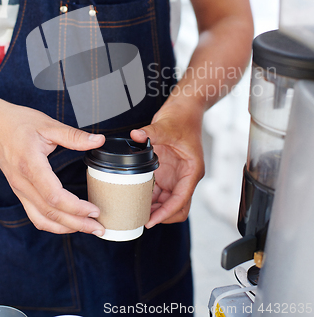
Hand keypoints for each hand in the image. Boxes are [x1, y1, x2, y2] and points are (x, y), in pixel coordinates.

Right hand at [0, 95, 105, 235]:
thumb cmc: (18, 123)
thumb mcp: (48, 125)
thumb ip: (74, 136)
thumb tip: (98, 140)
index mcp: (31, 165)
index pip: (54, 196)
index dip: (76, 207)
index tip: (95, 209)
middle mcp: (23, 182)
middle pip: (50, 213)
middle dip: (77, 223)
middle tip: (99, 227)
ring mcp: (19, 189)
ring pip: (41, 218)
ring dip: (66, 227)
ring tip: (88, 227)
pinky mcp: (20, 191)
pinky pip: (35, 215)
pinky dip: (52, 223)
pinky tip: (68, 222)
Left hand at [131, 97, 204, 226]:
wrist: (184, 108)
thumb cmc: (183, 118)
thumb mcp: (166, 125)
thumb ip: (151, 133)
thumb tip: (136, 136)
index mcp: (192, 170)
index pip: (181, 199)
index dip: (166, 212)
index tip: (152, 220)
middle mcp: (185, 176)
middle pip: (177, 207)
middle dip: (161, 215)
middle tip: (142, 218)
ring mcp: (175, 175)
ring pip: (166, 200)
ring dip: (154, 206)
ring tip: (135, 210)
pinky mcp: (166, 171)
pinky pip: (158, 190)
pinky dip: (149, 195)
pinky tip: (135, 195)